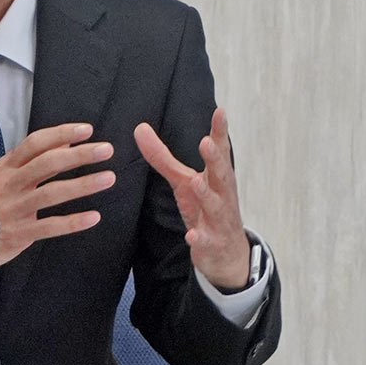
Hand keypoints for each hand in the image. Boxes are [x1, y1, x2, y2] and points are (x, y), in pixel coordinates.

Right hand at [0, 123, 113, 278]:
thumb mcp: (5, 176)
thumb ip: (34, 160)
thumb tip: (66, 141)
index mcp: (6, 167)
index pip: (35, 143)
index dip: (61, 134)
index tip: (86, 130)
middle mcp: (10, 184)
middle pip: (48, 164)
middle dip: (79, 155)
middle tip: (106, 150)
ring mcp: (14, 209)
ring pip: (52, 193)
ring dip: (82, 185)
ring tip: (108, 178)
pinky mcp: (19, 233)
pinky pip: (50, 226)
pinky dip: (73, 222)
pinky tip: (93, 217)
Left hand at [133, 108, 249, 289]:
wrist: (226, 253)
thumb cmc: (205, 208)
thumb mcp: (182, 181)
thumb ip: (162, 156)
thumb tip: (139, 128)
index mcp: (216, 177)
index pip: (219, 151)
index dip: (219, 131)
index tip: (220, 111)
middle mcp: (221, 195)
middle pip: (221, 175)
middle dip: (215, 159)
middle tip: (207, 142)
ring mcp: (218, 219)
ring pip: (215, 206)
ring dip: (206, 194)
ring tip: (197, 181)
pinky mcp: (212, 242)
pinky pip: (206, 240)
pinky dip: (200, 238)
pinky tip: (192, 236)